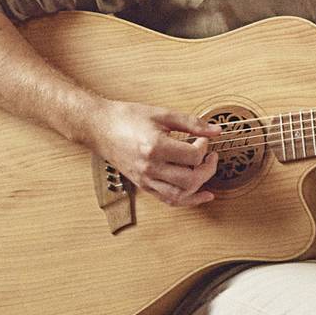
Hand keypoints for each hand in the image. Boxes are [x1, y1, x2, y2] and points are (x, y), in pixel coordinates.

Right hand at [91, 99, 223, 205]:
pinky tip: (200, 194)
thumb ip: (192, 123)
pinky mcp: (143, 185)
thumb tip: (216, 131)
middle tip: (210, 157)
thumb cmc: (126, 118)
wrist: (99, 127)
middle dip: (207, 169)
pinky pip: (168, 200)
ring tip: (205, 173)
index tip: (203, 140)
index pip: (193, 156)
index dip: (205, 147)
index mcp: (155, 147)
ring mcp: (145, 179)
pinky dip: (187, 200)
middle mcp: (150, 168)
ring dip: (199, 187)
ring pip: (180, 195)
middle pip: (190, 180)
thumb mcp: (162, 114)